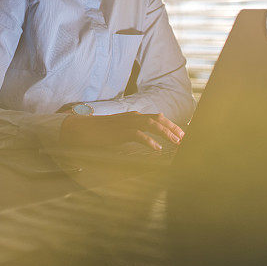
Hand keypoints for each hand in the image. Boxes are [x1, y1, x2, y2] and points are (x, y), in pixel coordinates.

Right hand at [59, 111, 184, 150]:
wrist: (82, 128)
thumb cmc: (101, 131)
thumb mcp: (121, 128)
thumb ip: (134, 129)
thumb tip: (149, 134)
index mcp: (133, 116)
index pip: (157, 117)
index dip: (171, 124)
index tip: (182, 134)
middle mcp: (132, 117)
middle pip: (157, 119)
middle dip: (173, 128)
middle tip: (184, 139)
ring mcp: (126, 124)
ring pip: (151, 125)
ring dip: (165, 133)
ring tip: (175, 143)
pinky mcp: (120, 132)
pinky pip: (138, 135)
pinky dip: (149, 141)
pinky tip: (157, 149)